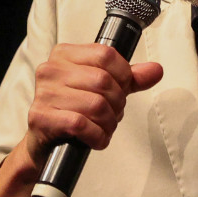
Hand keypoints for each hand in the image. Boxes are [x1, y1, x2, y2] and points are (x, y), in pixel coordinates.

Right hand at [0, 43, 161, 196]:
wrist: (45, 142)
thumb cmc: (75, 109)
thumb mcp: (103, 89)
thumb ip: (130, 79)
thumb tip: (156, 70)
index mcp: (64, 54)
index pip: (106, 54)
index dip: (124, 75)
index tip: (123, 89)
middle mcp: (50, 69)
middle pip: (103, 81)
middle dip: (118, 102)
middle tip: (114, 113)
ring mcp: (43, 93)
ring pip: (96, 105)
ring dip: (109, 122)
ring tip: (105, 126)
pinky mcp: (41, 117)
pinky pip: (81, 124)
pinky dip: (97, 135)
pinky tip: (96, 138)